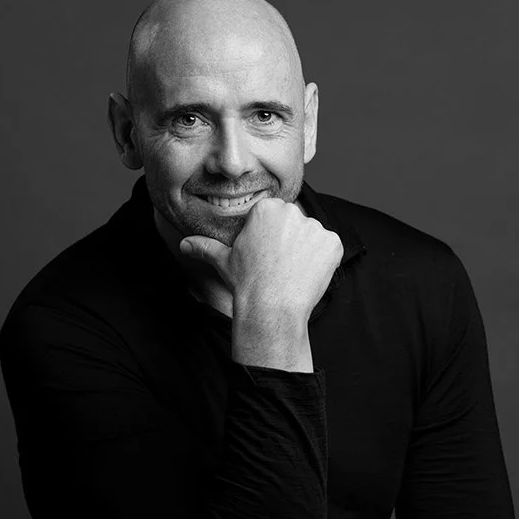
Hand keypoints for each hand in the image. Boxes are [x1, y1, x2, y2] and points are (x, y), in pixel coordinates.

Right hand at [179, 198, 342, 370]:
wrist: (272, 309)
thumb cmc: (247, 283)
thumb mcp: (224, 261)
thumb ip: (206, 247)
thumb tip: (184, 245)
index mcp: (267, 209)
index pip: (274, 215)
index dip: (271, 236)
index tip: (267, 253)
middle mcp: (293, 212)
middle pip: (295, 222)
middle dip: (289, 240)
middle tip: (279, 264)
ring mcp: (316, 228)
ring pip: (313, 235)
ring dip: (307, 250)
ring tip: (292, 271)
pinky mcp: (333, 244)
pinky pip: (330, 248)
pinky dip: (323, 260)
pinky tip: (307, 274)